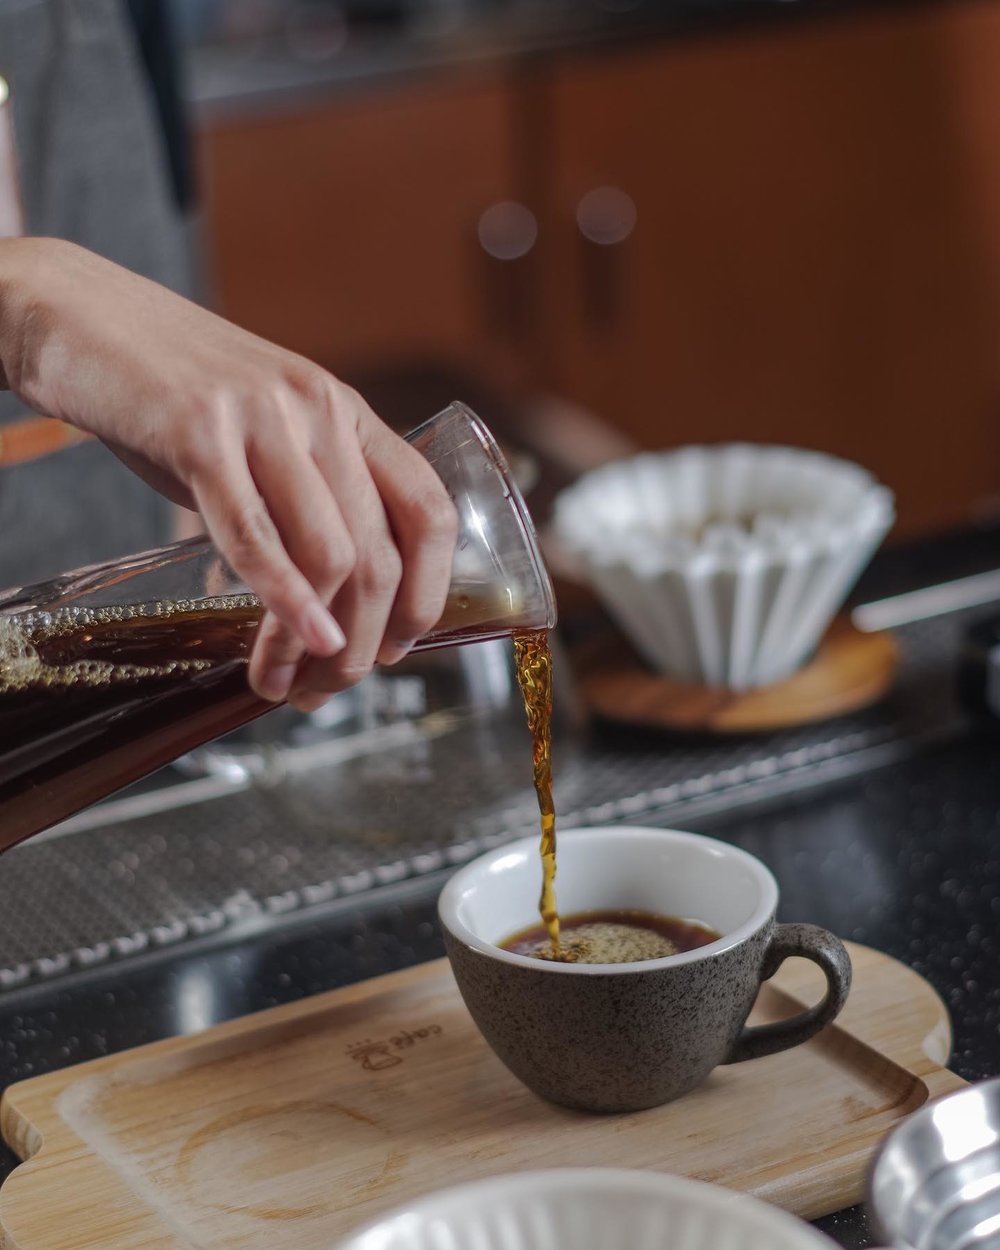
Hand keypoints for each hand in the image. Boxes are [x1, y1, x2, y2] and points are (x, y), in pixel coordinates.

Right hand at [0, 238, 457, 706]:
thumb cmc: (166, 393)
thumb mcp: (258, 440)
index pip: (428, 510)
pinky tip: (285, 651)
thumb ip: (297, 503)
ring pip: (329, 557)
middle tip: (324, 690)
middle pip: (378, 554)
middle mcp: (321, 409)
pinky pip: (255, 536)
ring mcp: (265, 416)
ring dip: (312, 642)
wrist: (76, 315)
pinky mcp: (199, 430)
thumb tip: (324, 604)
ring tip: (281, 683)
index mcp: (346, 413)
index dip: (428, 591)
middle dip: (361, 644)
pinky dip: (283, 604)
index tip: (398, 646)